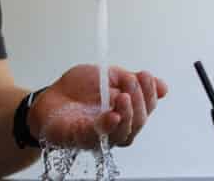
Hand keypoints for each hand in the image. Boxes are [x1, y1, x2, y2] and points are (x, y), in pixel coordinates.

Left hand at [29, 64, 167, 149]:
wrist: (50, 97)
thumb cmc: (78, 90)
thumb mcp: (108, 76)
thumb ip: (131, 81)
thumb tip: (163, 87)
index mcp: (127, 112)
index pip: (147, 107)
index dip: (150, 93)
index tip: (145, 75)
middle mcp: (118, 128)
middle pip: (138, 122)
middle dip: (139, 100)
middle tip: (131, 81)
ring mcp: (101, 136)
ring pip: (123, 133)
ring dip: (128, 114)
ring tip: (124, 96)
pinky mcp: (82, 139)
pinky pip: (99, 137)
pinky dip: (108, 126)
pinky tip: (112, 115)